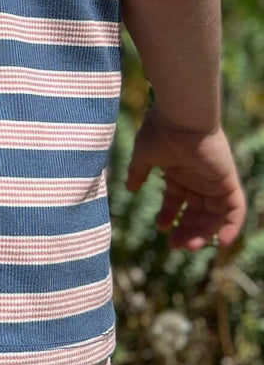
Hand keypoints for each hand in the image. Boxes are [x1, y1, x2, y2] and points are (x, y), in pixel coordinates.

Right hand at [125, 106, 245, 250]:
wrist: (179, 117)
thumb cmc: (160, 132)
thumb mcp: (143, 156)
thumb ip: (138, 173)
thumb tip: (129, 188)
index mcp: (178, 172)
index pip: (177, 201)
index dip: (169, 216)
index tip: (160, 228)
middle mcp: (197, 178)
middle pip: (196, 212)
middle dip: (186, 230)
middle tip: (175, 245)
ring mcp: (213, 181)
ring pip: (213, 215)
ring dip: (203, 233)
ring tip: (190, 246)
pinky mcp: (227, 181)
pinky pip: (235, 209)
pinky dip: (232, 226)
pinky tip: (220, 242)